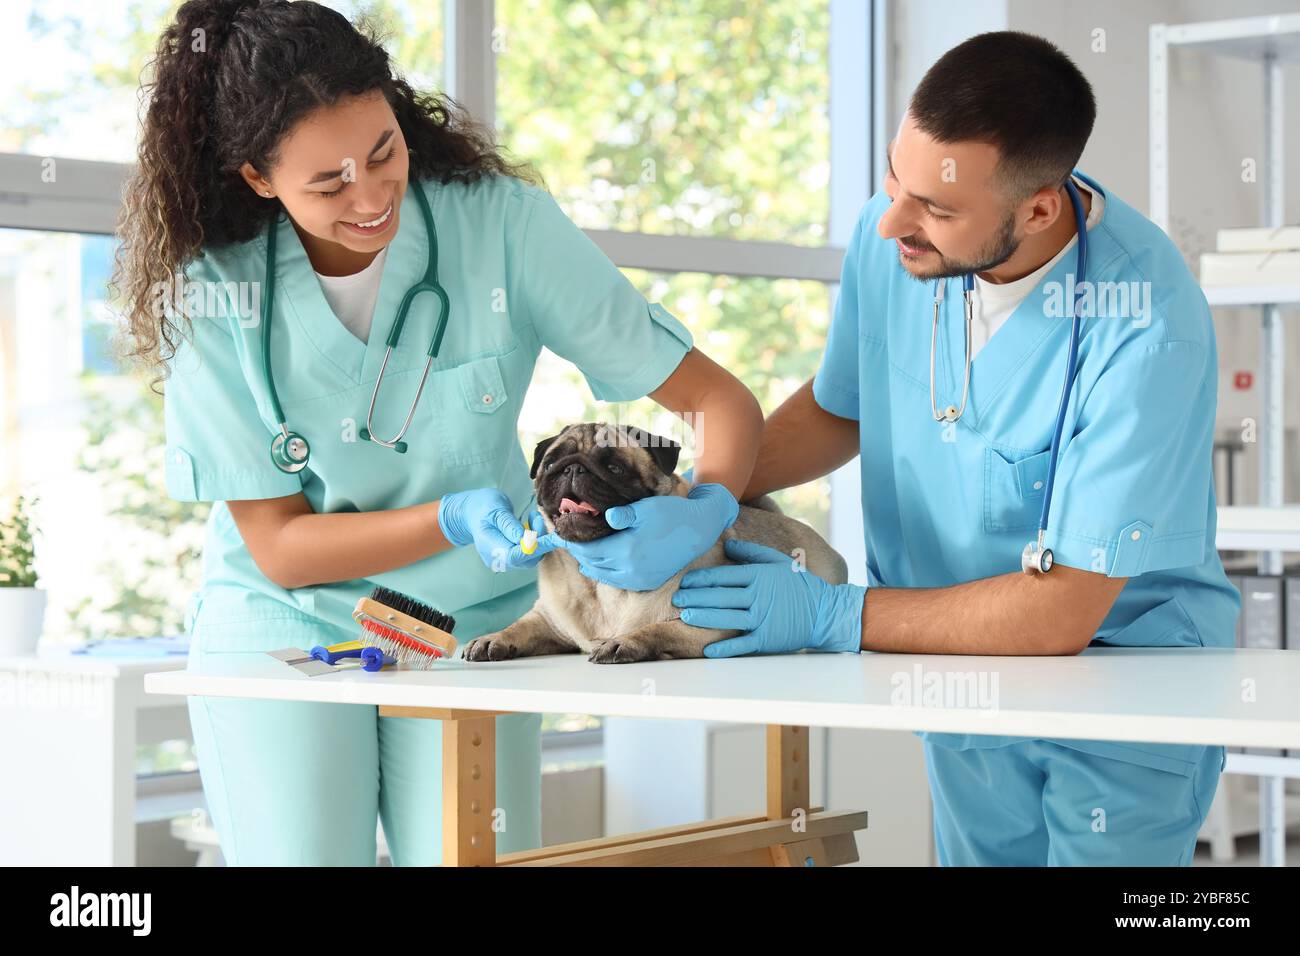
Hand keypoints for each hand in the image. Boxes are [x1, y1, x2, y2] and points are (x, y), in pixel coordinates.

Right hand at [439, 488, 561, 571]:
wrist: (471, 513)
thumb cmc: (482, 506)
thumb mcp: (496, 508)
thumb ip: (509, 525)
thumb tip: (527, 540)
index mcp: (489, 546)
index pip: (516, 555)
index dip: (537, 547)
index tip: (553, 536)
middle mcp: (497, 560)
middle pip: (527, 560)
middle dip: (540, 540)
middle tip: (538, 517)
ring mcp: (503, 562)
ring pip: (530, 558)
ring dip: (538, 539)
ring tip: (534, 517)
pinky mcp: (509, 559)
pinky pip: (527, 555)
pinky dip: (535, 541)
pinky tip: (531, 525)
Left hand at [549, 482, 738, 590]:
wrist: (698, 530)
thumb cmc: (671, 514)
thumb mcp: (645, 509)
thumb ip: (622, 515)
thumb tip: (603, 515)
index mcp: (627, 548)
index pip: (589, 548)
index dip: (572, 542)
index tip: (558, 533)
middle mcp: (630, 568)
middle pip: (592, 562)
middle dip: (577, 552)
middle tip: (565, 541)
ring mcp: (639, 579)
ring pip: (603, 574)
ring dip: (589, 563)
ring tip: (578, 552)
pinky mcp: (646, 583)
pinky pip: (617, 581)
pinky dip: (604, 573)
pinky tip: (598, 564)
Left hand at [672, 539, 865, 656]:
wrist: (825, 612)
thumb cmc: (798, 585)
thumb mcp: (777, 562)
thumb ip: (751, 552)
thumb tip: (726, 543)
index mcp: (760, 576)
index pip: (724, 576)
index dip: (701, 579)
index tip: (684, 582)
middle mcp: (759, 597)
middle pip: (720, 597)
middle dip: (696, 598)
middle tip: (676, 599)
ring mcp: (763, 619)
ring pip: (727, 618)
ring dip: (704, 618)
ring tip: (685, 616)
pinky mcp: (767, 639)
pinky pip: (742, 644)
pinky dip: (725, 648)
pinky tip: (708, 650)